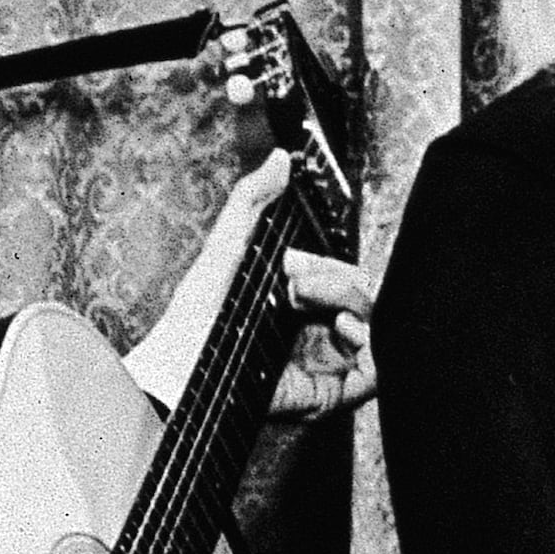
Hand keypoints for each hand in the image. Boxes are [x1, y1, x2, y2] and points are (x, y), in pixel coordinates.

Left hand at [121, 151, 376, 417]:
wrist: (178, 372)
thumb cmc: (192, 320)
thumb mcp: (224, 248)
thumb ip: (251, 199)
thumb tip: (280, 158)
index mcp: (296, 304)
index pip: (343, 278)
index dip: (329, 266)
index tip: (294, 263)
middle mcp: (314, 333)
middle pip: (365, 298)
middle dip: (340, 282)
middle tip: (297, 284)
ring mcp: (325, 364)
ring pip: (377, 328)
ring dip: (359, 305)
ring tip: (322, 305)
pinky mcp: (331, 395)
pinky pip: (377, 371)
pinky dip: (371, 344)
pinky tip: (344, 327)